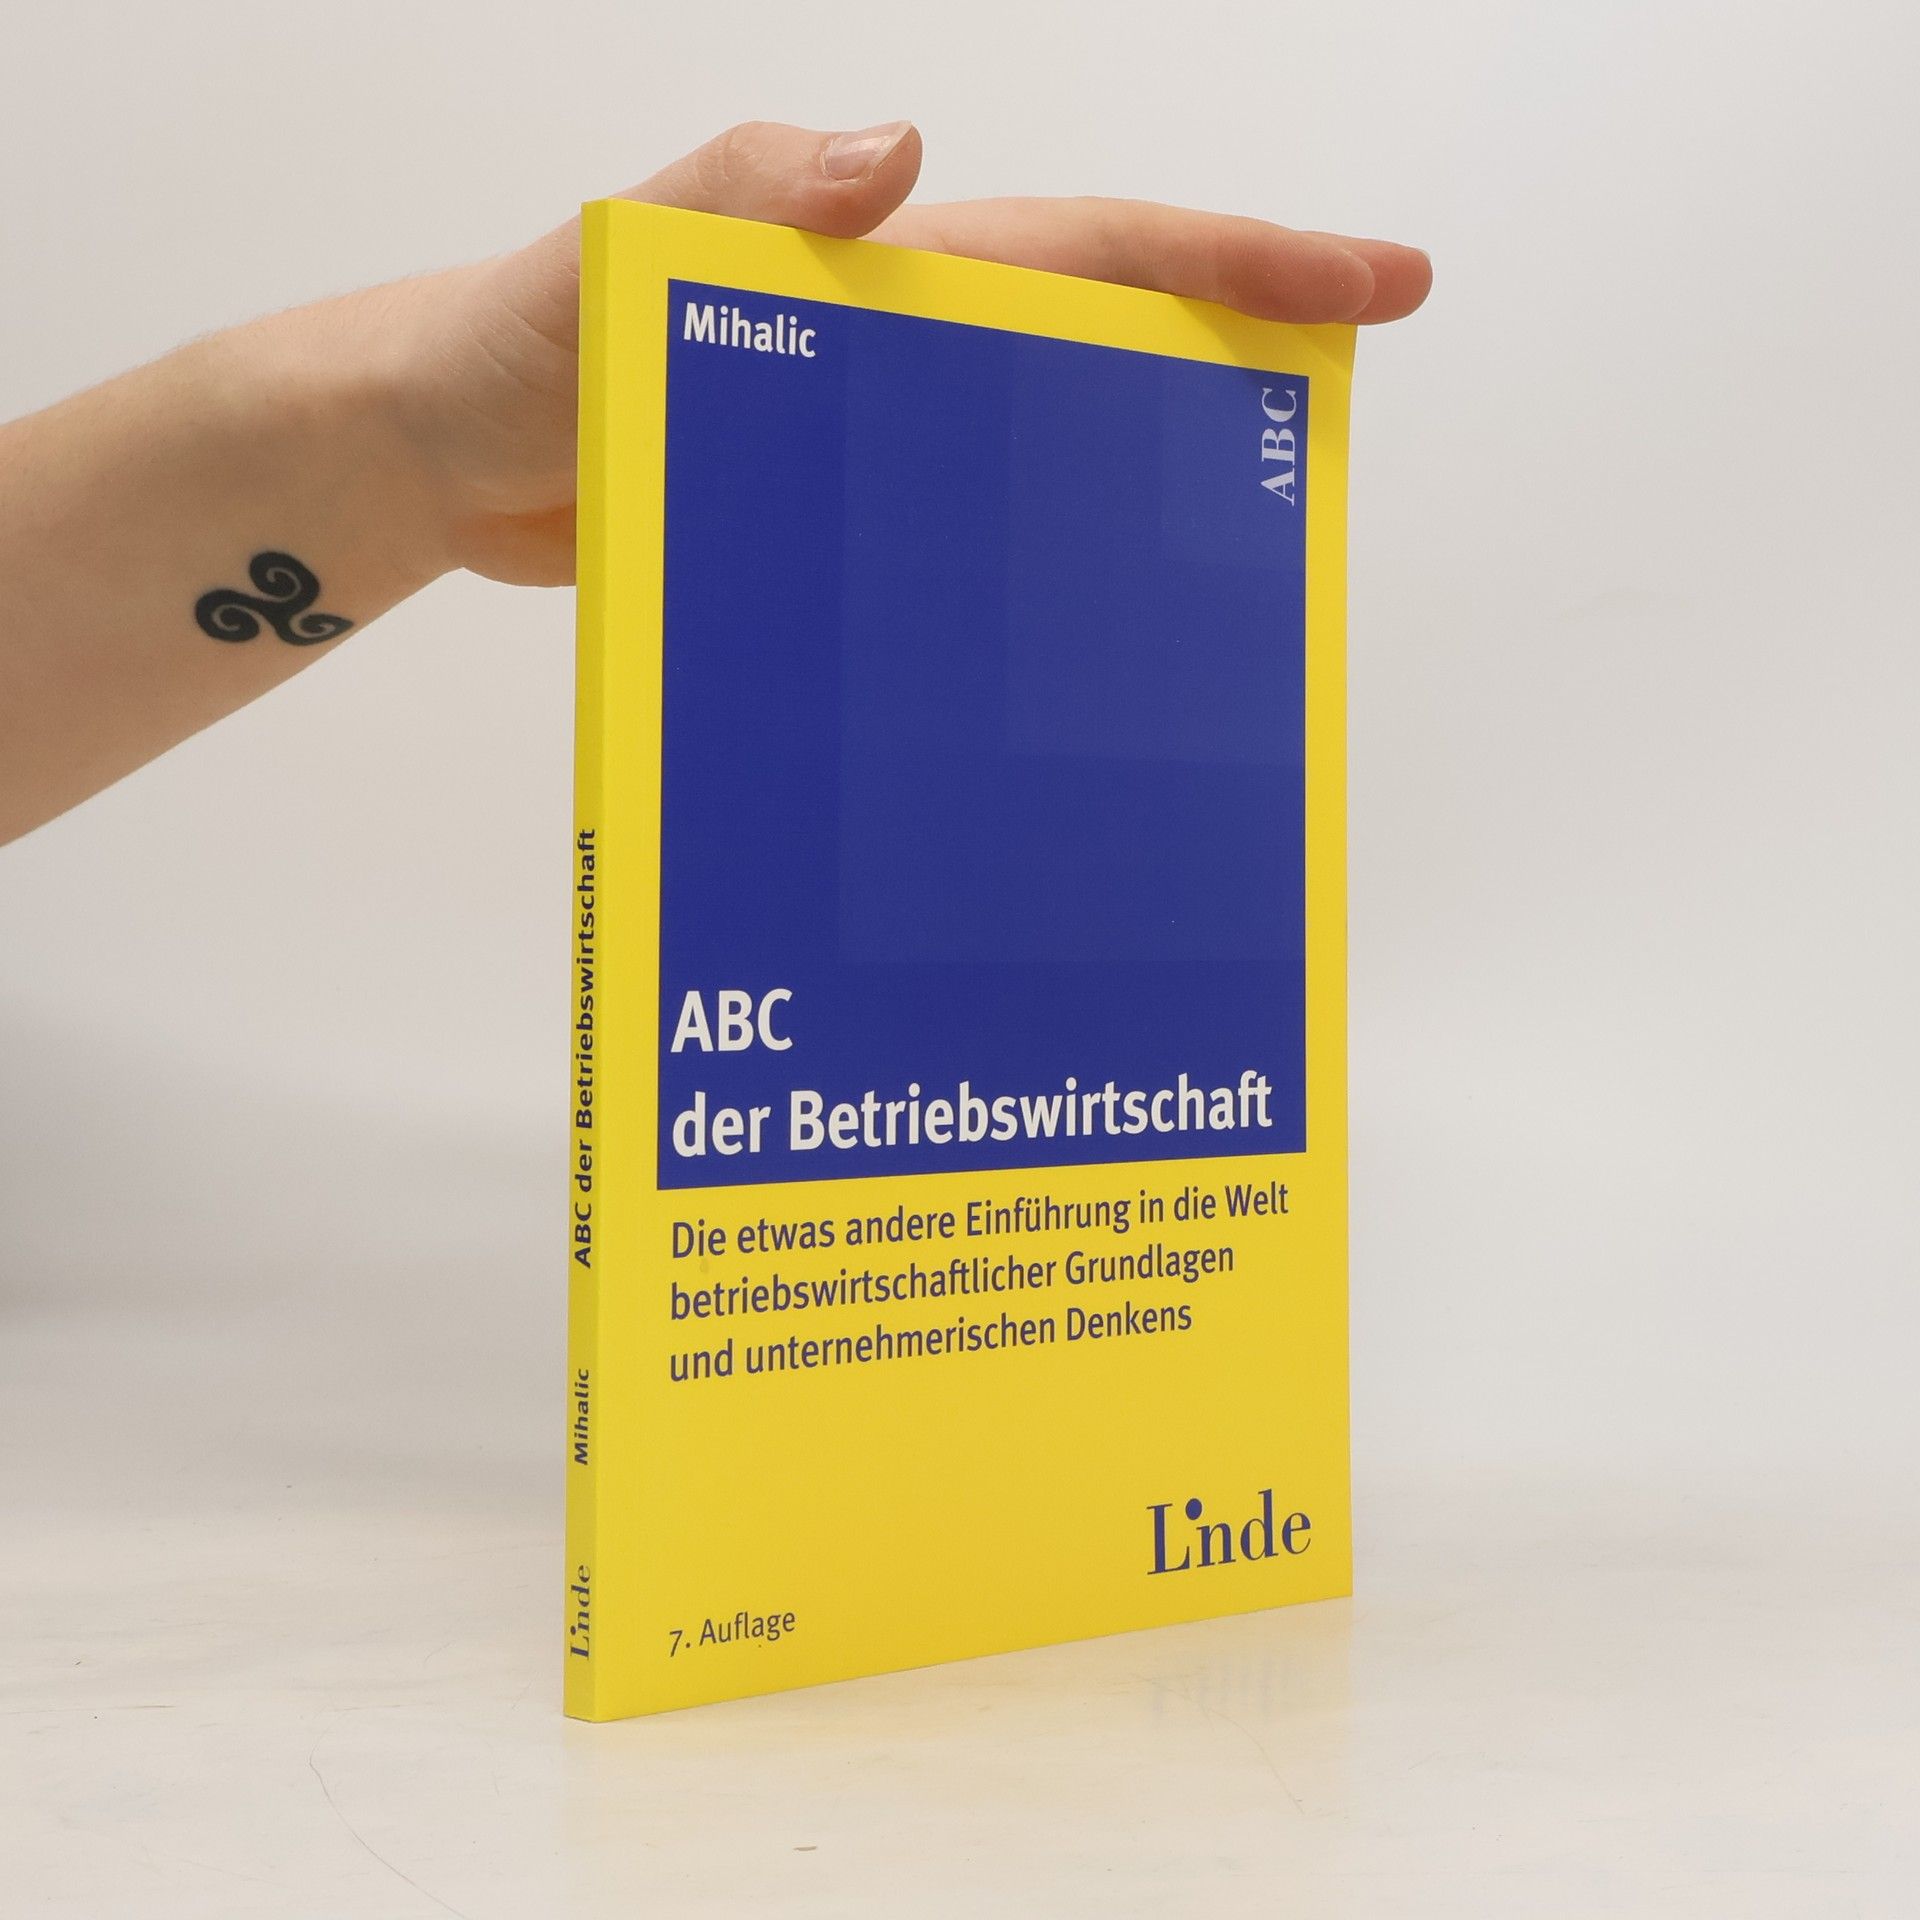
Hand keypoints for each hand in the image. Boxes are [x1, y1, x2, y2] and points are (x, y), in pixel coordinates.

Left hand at [391, 120, 1431, 587]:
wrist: (440, 457)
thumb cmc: (517, 342)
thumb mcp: (626, 250)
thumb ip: (748, 192)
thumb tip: (904, 160)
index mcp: (889, 273)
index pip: (1100, 251)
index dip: (1244, 261)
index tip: (1375, 285)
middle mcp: (904, 350)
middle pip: (1108, 346)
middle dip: (1237, 365)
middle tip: (1332, 446)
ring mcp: (875, 441)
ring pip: (1044, 454)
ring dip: (1141, 488)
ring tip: (1239, 572)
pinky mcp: (835, 522)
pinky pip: (963, 538)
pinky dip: (1029, 573)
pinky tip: (1069, 646)